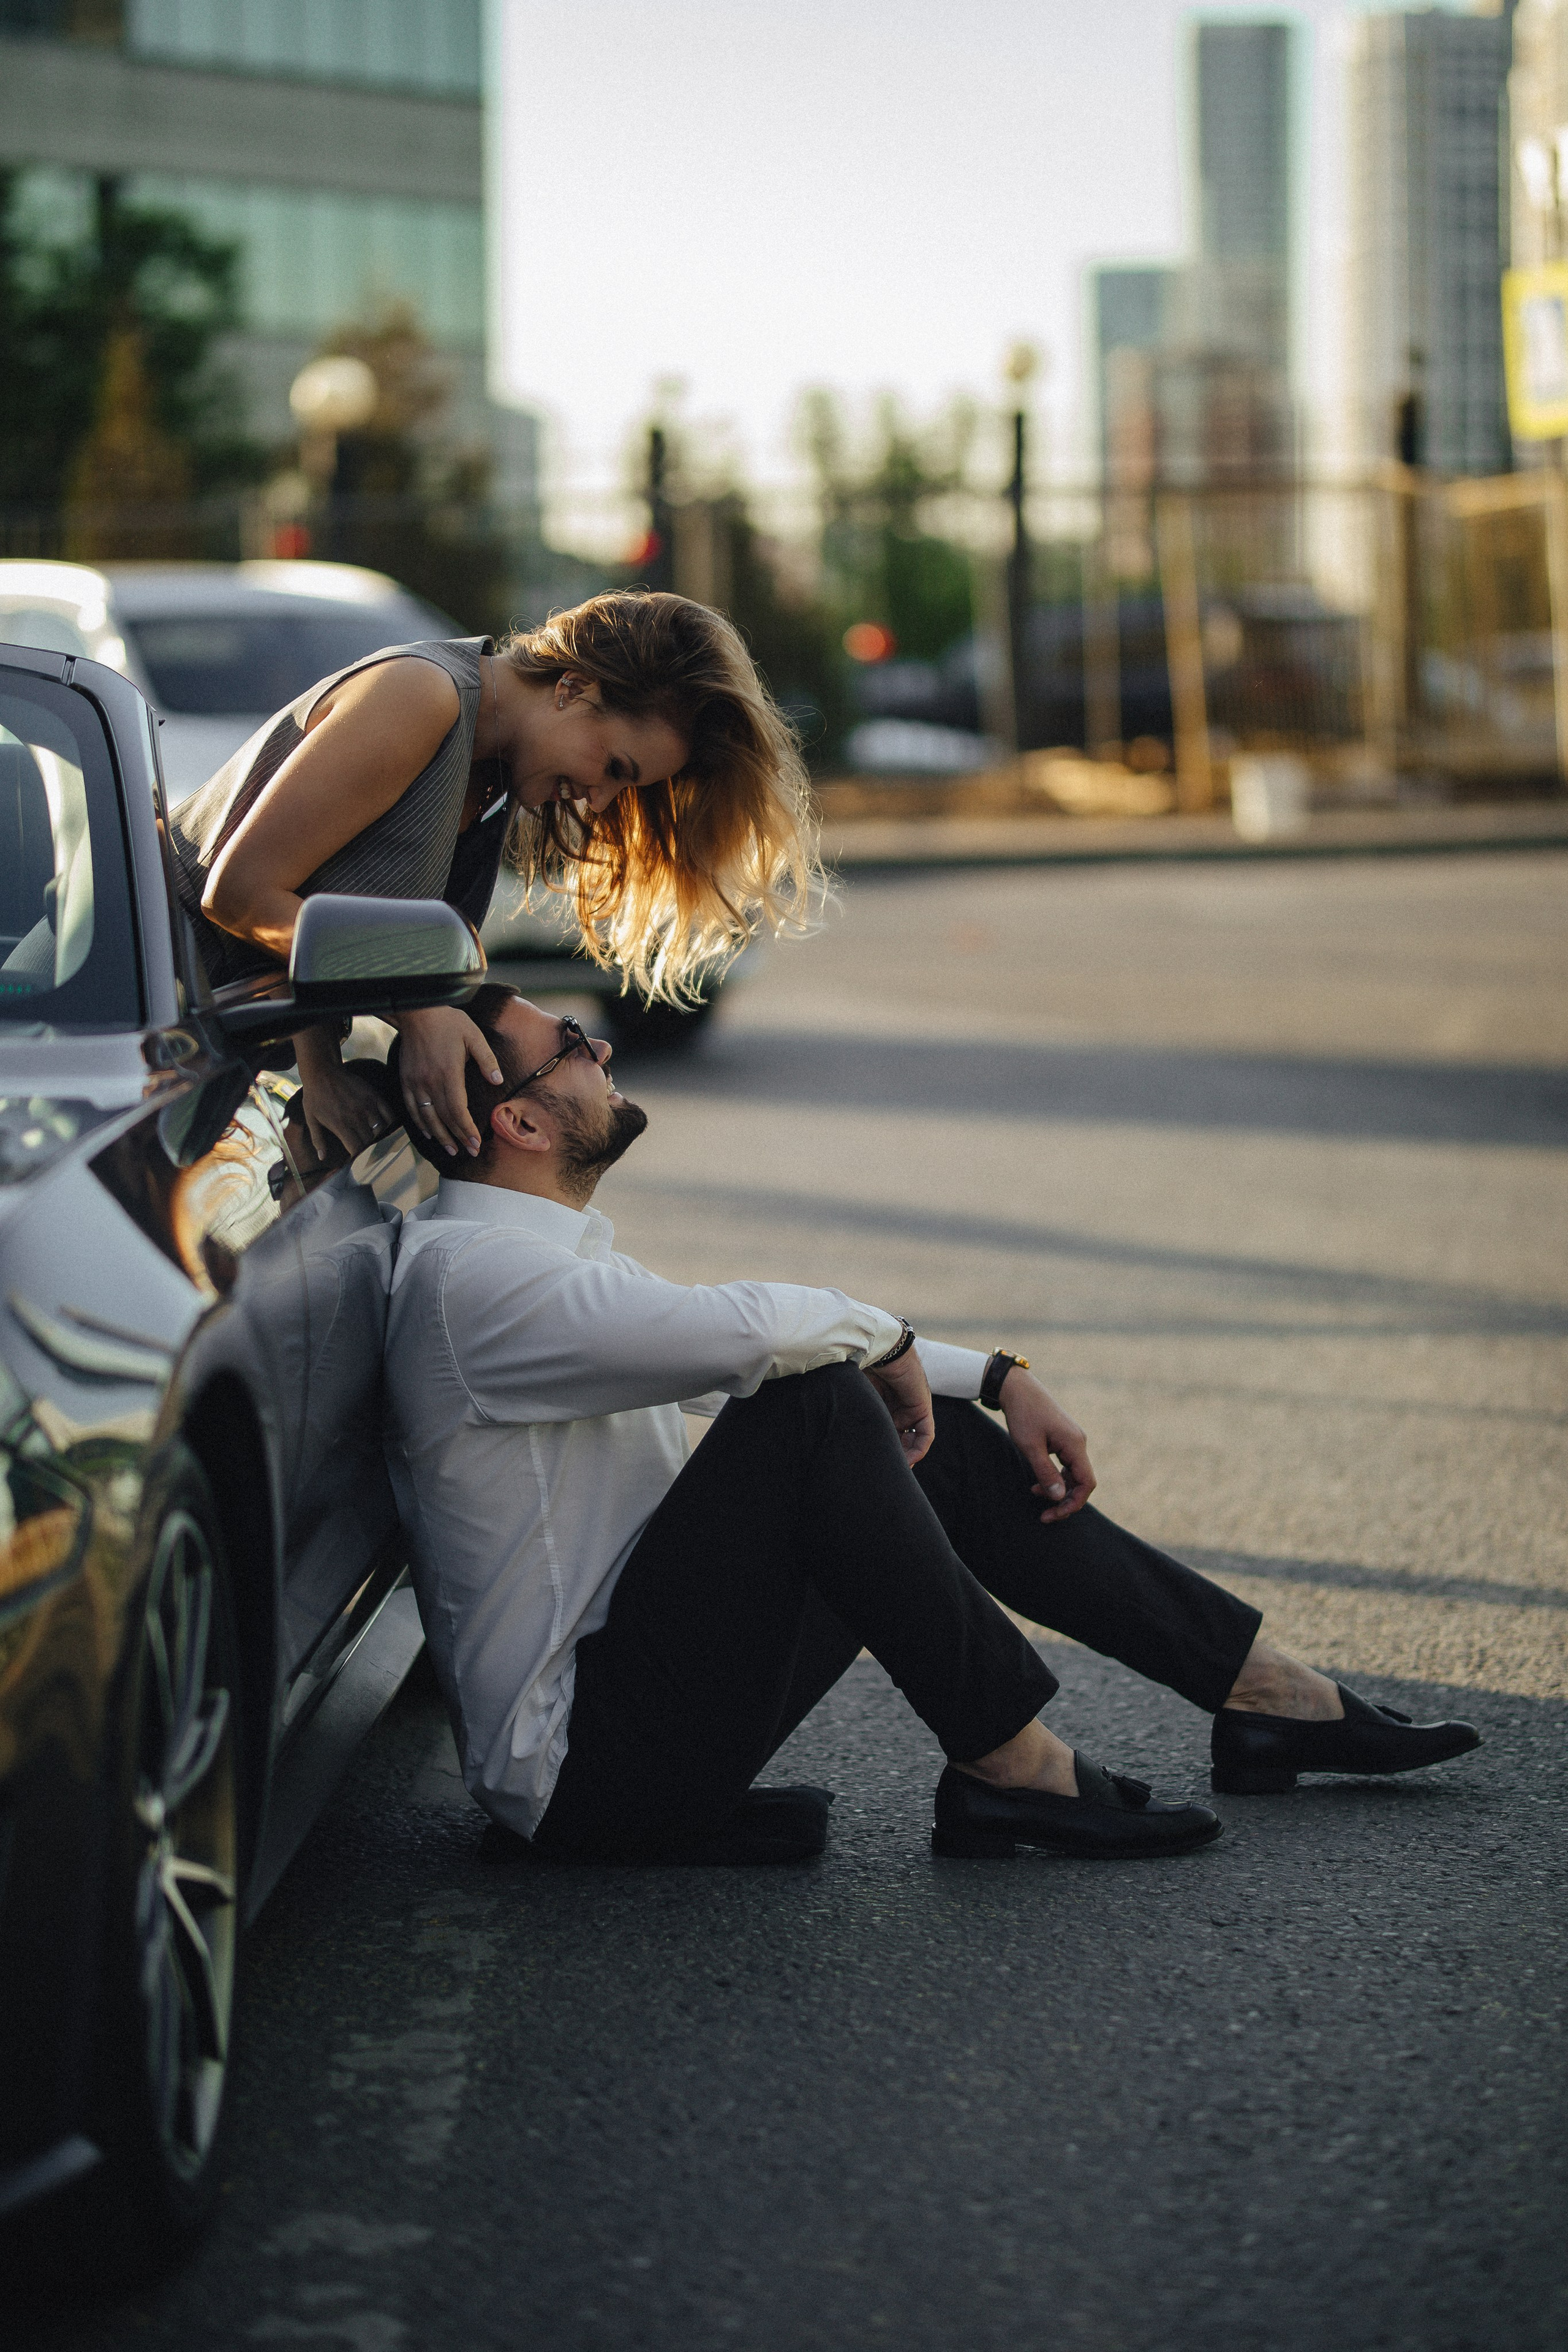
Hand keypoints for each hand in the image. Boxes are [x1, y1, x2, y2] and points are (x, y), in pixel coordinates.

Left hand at [296, 1059, 392, 1165]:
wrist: (322, 1072)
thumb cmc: (315, 1097)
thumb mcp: (311, 1120)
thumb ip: (318, 1140)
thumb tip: (322, 1158)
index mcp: (341, 1125)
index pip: (357, 1149)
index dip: (358, 1156)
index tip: (355, 1157)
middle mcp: (357, 1117)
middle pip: (370, 1141)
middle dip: (367, 1148)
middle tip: (365, 1149)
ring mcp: (367, 1106)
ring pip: (381, 1130)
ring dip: (378, 1136)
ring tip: (374, 1138)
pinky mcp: (374, 1096)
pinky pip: (389, 1114)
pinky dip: (389, 1123)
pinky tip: (384, 1126)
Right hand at [396, 1005, 505, 1157]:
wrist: (416, 1010)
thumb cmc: (448, 1021)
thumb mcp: (474, 1035)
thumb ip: (487, 1060)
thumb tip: (498, 1081)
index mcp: (449, 1073)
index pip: (458, 1110)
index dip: (467, 1129)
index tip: (476, 1143)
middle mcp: (430, 1082)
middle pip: (444, 1118)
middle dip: (457, 1138)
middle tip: (468, 1153)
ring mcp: (416, 1082)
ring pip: (427, 1117)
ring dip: (439, 1136)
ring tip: (450, 1149)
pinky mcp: (405, 1080)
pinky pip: (411, 1108)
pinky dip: (420, 1124)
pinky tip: (428, 1133)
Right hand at [864, 1348, 934, 1464]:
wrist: (879, 1349)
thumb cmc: (859, 1367)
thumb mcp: (855, 1397)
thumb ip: (853, 1413)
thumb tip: (833, 1436)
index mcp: (879, 1404)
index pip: (884, 1433)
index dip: (879, 1449)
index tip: (869, 1463)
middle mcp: (896, 1408)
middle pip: (898, 1440)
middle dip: (893, 1457)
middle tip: (883, 1472)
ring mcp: (910, 1407)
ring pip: (912, 1440)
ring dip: (906, 1456)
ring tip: (896, 1469)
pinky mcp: (922, 1407)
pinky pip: (926, 1434)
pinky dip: (919, 1448)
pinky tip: (910, 1460)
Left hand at [998, 1368, 1094, 1522]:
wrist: (1017, 1388)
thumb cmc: (1023, 1415)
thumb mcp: (1030, 1447)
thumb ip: (1046, 1472)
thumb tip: (1060, 1498)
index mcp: (1075, 1444)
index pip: (1086, 1483)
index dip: (1074, 1503)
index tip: (1054, 1514)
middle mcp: (1078, 1443)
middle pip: (1081, 1481)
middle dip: (1064, 1500)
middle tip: (1044, 1515)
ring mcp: (1072, 1440)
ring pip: (1073, 1474)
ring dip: (1058, 1489)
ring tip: (1035, 1494)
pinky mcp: (1063, 1438)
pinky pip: (1065, 1464)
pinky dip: (1054, 1476)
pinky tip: (1037, 1482)